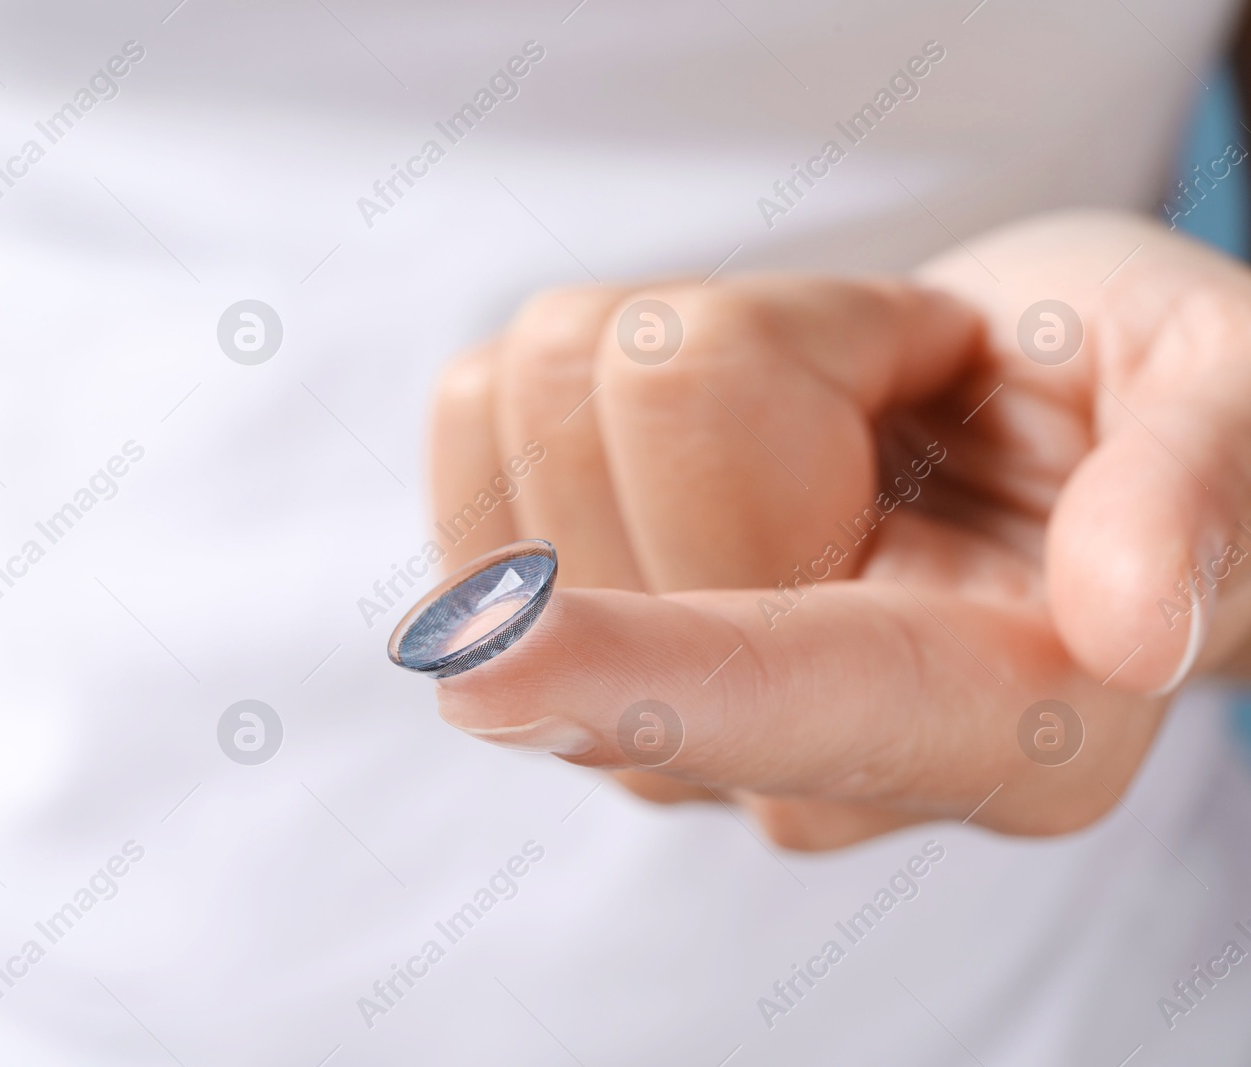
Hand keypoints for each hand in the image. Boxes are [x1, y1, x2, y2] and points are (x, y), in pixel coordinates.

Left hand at [425, 210, 1250, 849]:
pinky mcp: (533, 639)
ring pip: (547, 395)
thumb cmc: (1132, 412)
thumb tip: (1133, 622)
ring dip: (700, 354)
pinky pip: (477, 409)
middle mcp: (787, 763)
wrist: (1018, 443)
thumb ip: (1195, 492)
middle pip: (654, 422)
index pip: (785, 701)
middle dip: (794, 342)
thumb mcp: (1225, 392)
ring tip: (829, 426)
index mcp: (995, 731)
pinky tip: (718, 450)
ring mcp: (640, 718)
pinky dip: (599, 374)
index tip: (486, 667)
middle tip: (913, 397)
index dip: (642, 678)